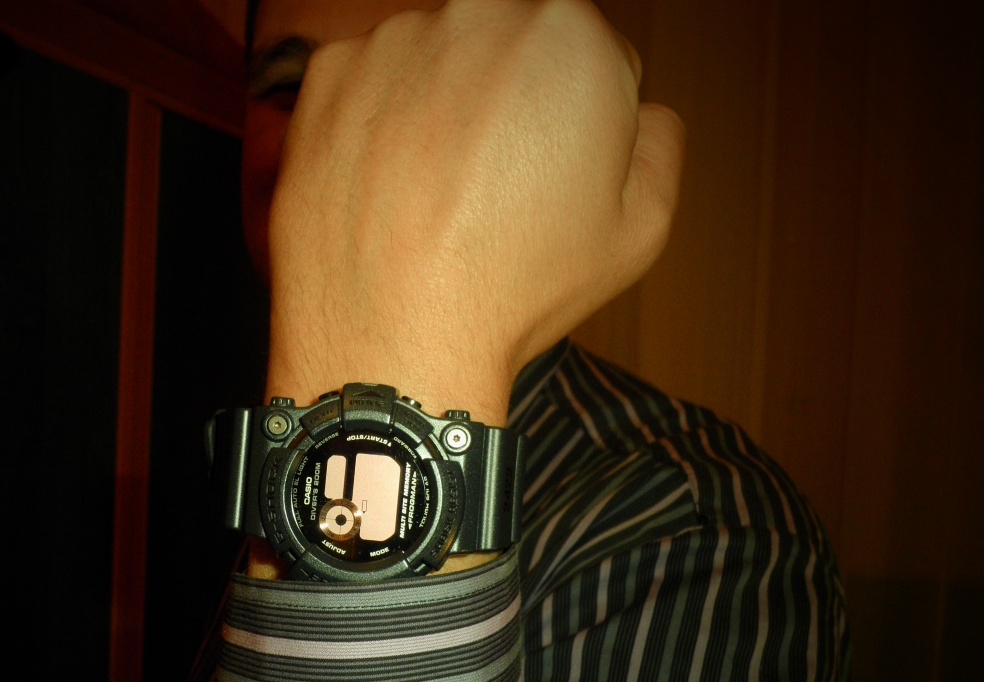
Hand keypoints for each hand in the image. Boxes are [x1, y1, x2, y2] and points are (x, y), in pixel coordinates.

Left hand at [265, 0, 684, 425]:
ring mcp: (394, 40)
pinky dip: (379, 128)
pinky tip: (390, 194)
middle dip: (510, 103)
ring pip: (437, 63)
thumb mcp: (640, 228)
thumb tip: (637, 111)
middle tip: (494, 191)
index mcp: (571, 34)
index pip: (592, 58)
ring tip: (436, 201)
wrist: (394, 342)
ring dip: (442, 110)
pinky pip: (370, 89)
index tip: (554, 178)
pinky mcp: (329, 77)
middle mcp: (479, 13)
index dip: (581, 125)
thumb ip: (657, 140)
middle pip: (511, 49)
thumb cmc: (515, 289)